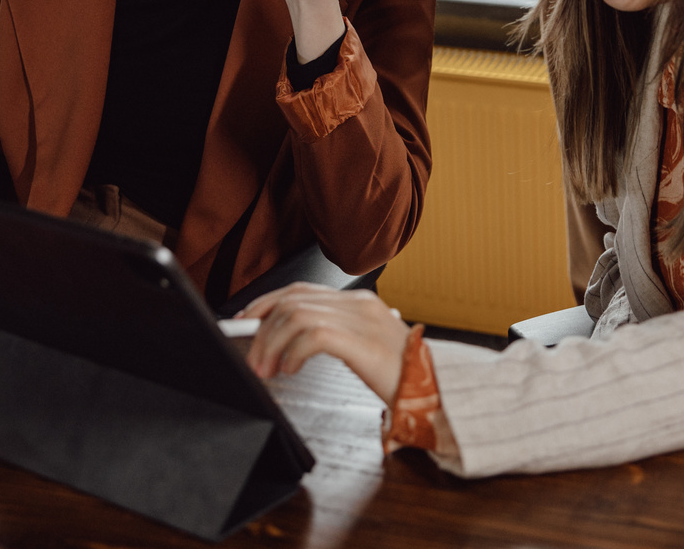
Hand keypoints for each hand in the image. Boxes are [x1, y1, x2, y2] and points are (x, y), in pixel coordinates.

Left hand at [239, 283, 411, 404]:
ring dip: (271, 343)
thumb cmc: (403, 377)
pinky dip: (292, 352)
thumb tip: (288, 344)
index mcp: (359, 302)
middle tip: (253, 359)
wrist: (438, 392)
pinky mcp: (361, 341)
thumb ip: (334, 337)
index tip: (245, 322)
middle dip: (262, 329)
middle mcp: (359, 304)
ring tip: (268, 370)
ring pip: (296, 315)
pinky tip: (291, 369)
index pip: (300, 290)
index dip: (266, 303)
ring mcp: (361, 320)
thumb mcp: (365, 350)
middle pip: (292, 300)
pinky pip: (312, 335)